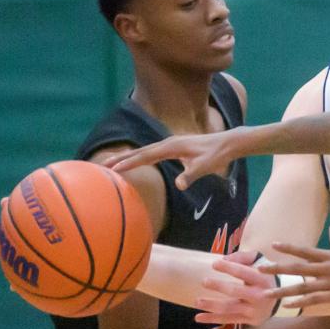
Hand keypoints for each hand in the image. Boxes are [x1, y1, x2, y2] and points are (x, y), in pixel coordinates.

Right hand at [102, 130, 245, 189]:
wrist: (226, 144)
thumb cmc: (215, 156)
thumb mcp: (204, 167)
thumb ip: (191, 176)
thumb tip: (179, 185)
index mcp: (172, 147)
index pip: (146, 156)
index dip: (130, 163)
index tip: (114, 169)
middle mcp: (168, 143)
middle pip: (139, 151)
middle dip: (120, 158)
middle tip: (102, 166)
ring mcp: (170, 144)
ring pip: (143, 151)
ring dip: (127, 157)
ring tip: (110, 164)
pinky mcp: (173, 148)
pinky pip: (151, 153)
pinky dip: (138, 157)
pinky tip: (132, 162)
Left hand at [192, 250, 277, 326]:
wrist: (279, 297)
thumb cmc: (264, 275)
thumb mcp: (259, 261)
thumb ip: (243, 257)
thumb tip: (224, 259)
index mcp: (263, 279)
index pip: (243, 272)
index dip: (228, 268)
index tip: (214, 264)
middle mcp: (260, 296)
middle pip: (235, 291)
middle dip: (219, 286)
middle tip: (203, 281)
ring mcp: (255, 310)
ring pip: (229, 309)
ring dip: (211, 306)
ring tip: (197, 301)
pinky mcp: (250, 320)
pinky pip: (228, 320)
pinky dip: (212, 319)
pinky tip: (198, 317)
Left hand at [263, 227, 329, 307]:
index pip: (306, 250)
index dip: (289, 248)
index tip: (273, 245)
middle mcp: (328, 268)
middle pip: (298, 267)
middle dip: (278, 269)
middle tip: (260, 270)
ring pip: (302, 285)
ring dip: (283, 289)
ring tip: (267, 294)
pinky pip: (314, 298)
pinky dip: (300, 301)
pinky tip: (288, 305)